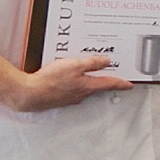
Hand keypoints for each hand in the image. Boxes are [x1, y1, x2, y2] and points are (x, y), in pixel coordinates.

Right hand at [10, 56, 132, 111]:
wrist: (29, 94)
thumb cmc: (51, 80)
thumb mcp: (74, 65)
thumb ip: (92, 63)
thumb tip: (107, 61)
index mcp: (88, 86)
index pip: (110, 84)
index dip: (121, 83)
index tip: (130, 85)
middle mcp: (81, 94)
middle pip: (98, 87)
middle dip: (106, 81)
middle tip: (113, 76)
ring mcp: (70, 98)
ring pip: (85, 88)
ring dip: (89, 81)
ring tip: (90, 73)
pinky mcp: (60, 98)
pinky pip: (73, 89)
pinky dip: (75, 83)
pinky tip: (69, 78)